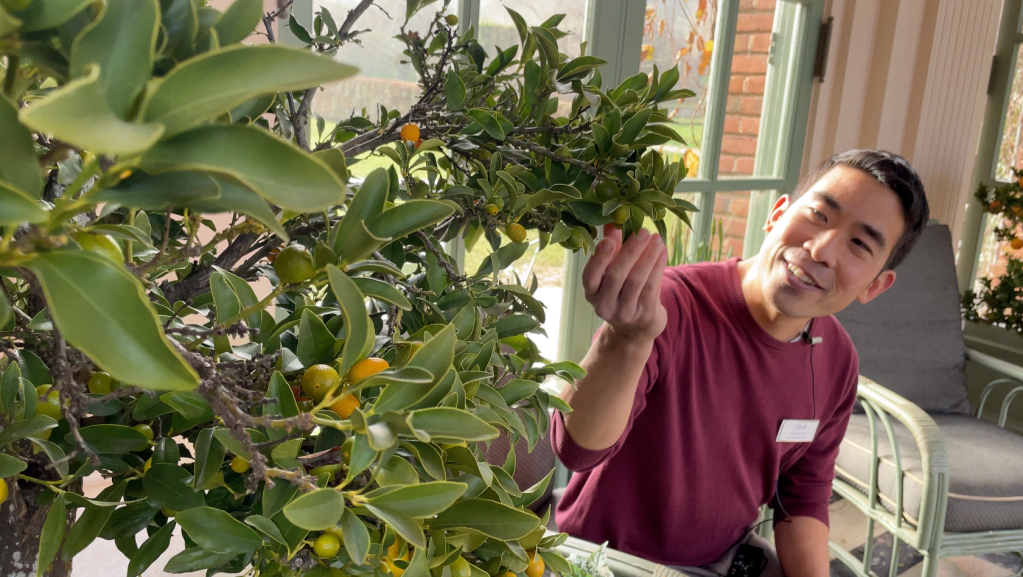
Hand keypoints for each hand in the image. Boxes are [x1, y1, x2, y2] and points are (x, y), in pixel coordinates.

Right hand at [582, 224, 668, 342]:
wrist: (634, 328)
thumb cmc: (621, 290)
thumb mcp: (611, 271)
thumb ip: (611, 246)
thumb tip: (613, 219)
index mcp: (591, 292)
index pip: (590, 276)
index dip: (599, 259)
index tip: (610, 240)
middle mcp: (604, 305)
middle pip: (616, 277)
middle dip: (630, 252)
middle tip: (643, 232)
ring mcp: (624, 312)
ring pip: (636, 281)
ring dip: (648, 257)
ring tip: (657, 239)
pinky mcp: (644, 314)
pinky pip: (652, 287)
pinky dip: (658, 267)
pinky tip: (663, 252)